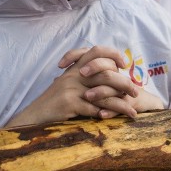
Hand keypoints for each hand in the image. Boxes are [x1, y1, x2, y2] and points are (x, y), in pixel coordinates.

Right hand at [5, 46, 153, 126]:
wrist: (34, 115)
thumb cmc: (54, 102)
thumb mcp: (67, 84)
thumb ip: (84, 78)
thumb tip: (107, 76)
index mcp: (75, 68)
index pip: (96, 50)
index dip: (112, 54)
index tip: (124, 64)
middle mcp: (74, 75)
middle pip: (106, 73)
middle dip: (124, 83)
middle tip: (135, 92)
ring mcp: (71, 88)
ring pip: (103, 94)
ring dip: (120, 105)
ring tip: (133, 112)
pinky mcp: (69, 103)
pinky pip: (93, 109)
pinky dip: (106, 114)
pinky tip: (114, 119)